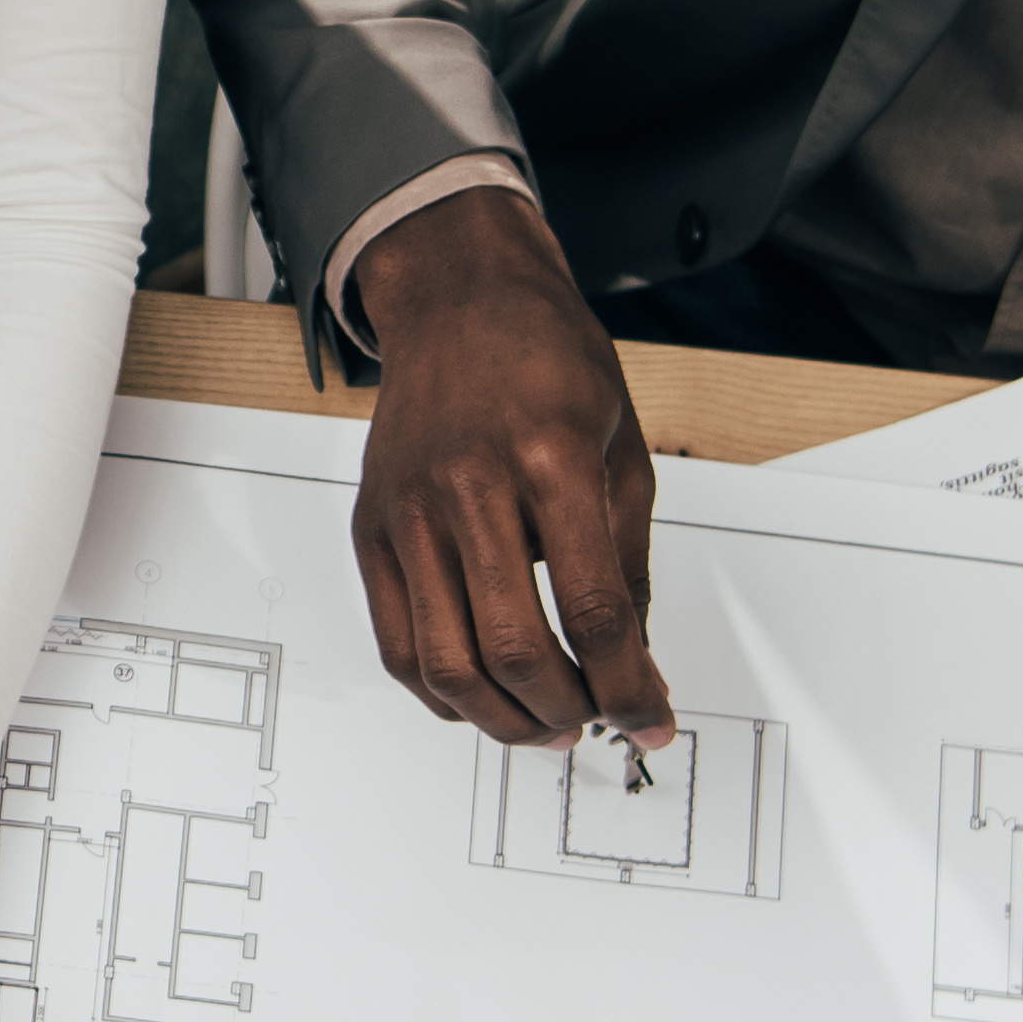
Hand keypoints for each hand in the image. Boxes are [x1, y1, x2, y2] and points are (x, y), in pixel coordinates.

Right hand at [345, 190, 672, 754]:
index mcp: (550, 459)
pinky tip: (483, 697)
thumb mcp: (622, 447)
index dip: (629, 684)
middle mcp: (469, 486)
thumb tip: (636, 659)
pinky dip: (441, 693)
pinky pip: (397, 643)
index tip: (651, 719)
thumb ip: (628, 560)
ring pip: (447, 664)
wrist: (457, 298)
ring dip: (504, 719)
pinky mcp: (371, 529)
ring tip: (545, 723)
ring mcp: (409, 512)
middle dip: (568, 710)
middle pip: (514, 648)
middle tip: (599, 720)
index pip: (593, 609)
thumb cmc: (544, 359)